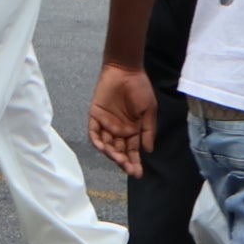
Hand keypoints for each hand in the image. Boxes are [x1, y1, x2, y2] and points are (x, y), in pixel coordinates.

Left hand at [89, 62, 157, 176]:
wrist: (126, 70)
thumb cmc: (140, 88)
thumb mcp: (149, 111)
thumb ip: (147, 130)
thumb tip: (149, 150)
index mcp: (132, 130)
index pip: (132, 151)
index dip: (135, 162)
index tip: (138, 174)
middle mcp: (118, 130)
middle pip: (119, 151)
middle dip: (124, 162)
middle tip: (129, 169)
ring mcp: (106, 124)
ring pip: (107, 145)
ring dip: (112, 154)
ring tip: (119, 159)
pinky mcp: (95, 116)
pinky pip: (94, 132)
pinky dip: (97, 141)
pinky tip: (104, 148)